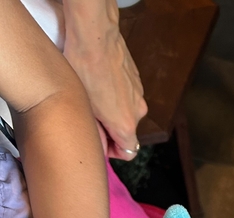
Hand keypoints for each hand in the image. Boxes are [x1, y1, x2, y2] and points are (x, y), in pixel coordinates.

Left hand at [62, 0, 146, 159]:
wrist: (95, 36)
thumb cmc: (84, 68)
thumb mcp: (83, 108)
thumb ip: (95, 132)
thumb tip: (97, 143)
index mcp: (125, 125)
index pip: (129, 153)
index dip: (113, 152)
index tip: (101, 143)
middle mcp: (138, 113)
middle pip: (126, 131)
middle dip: (110, 128)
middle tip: (90, 117)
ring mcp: (139, 95)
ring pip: (126, 113)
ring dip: (112, 110)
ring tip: (93, 96)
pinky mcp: (137, 81)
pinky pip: (127, 96)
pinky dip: (116, 95)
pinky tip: (100, 82)